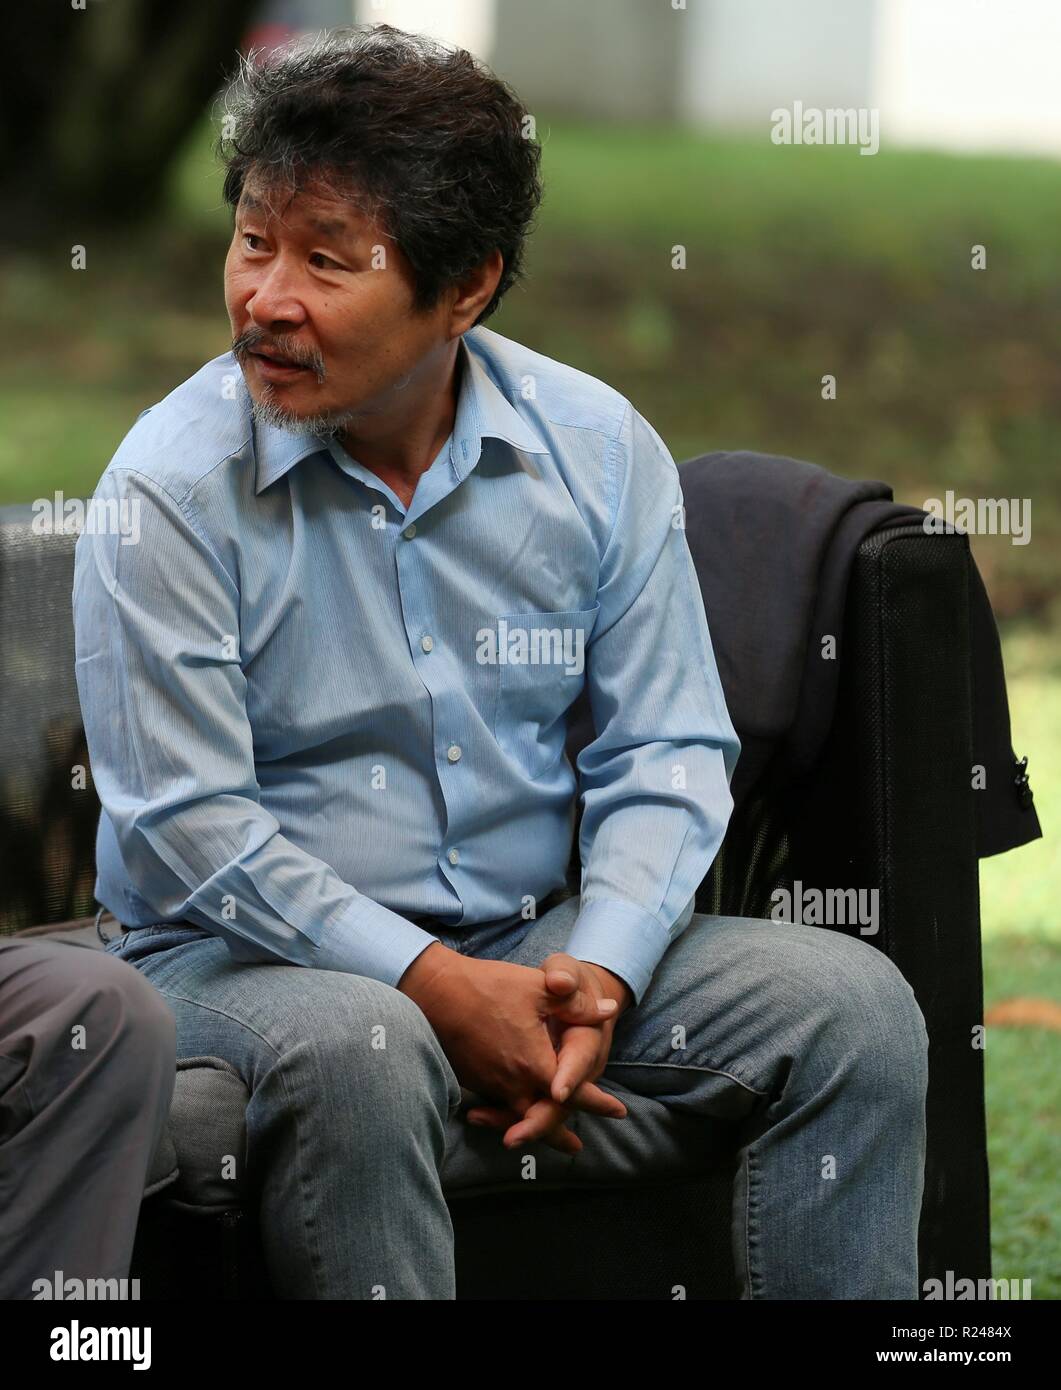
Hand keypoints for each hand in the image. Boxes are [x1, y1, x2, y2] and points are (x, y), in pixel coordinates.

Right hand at [398, 944, 622, 1154]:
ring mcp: (489, 1084)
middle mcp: (512, 1083)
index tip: (619, 1112)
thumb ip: (575, 1005)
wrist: (436, 991)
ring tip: (546, 1139)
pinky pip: (498, 1106)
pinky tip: (512, 1114)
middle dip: (560, 1135)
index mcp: (535, 1063)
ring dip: (535, 1128)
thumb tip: (609, 1009)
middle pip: (543, 1119)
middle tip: (577, 1148)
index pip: (573, 1093)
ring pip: (518, 1116)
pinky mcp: (472, 1079)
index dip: (598, 1103)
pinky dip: (511, 1115)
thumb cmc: (489, 986)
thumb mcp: (538, 989)